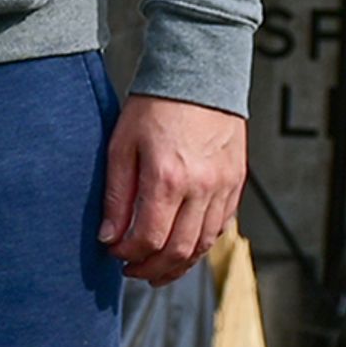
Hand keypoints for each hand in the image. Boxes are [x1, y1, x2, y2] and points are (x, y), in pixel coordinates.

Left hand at [99, 93, 245, 284]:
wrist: (200, 76)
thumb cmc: (156, 106)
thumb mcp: (121, 146)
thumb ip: (116, 196)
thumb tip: (109, 236)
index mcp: (168, 178)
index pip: (148, 239)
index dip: (127, 254)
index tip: (113, 252)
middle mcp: (201, 187)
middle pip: (178, 251)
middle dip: (151, 269)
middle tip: (131, 270)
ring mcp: (223, 187)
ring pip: (203, 245)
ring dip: (178, 264)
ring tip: (154, 267)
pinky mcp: (236, 184)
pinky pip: (220, 228)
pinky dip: (200, 244)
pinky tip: (181, 245)